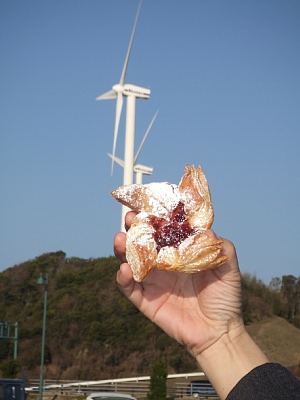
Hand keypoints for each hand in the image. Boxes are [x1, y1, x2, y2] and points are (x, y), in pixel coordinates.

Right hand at [115, 212, 242, 359]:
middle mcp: (163, 264)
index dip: (155, 218)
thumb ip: (221, 248)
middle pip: (142, 242)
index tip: (149, 205)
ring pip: (130, 261)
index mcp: (179, 253)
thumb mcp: (228, 268)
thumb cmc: (224, 298)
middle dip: (134, 229)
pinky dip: (122, 279)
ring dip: (122, 249)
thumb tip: (205, 230)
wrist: (219, 331)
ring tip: (120, 239)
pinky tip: (124, 270)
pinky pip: (129, 288)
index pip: (163, 231)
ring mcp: (153, 281)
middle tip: (130, 219)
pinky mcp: (146, 301)